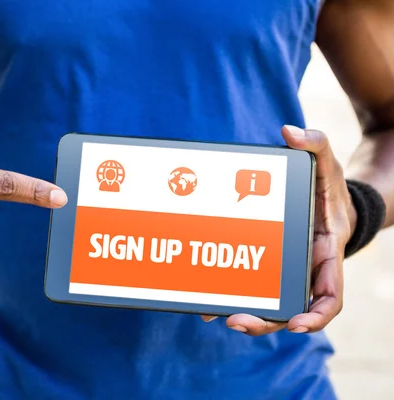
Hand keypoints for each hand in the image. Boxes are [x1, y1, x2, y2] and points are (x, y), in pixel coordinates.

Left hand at [201, 125, 356, 334]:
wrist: (322, 198)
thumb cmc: (327, 188)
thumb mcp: (326, 164)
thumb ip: (315, 145)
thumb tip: (290, 132)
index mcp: (326, 255)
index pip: (329, 297)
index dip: (315, 316)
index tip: (296, 324)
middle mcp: (306, 270)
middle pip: (290, 309)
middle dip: (266, 321)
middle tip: (235, 321)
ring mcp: (286, 272)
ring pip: (268, 303)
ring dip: (244, 313)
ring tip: (211, 314)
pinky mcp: (267, 267)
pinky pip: (252, 286)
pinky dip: (232, 294)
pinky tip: (206, 298)